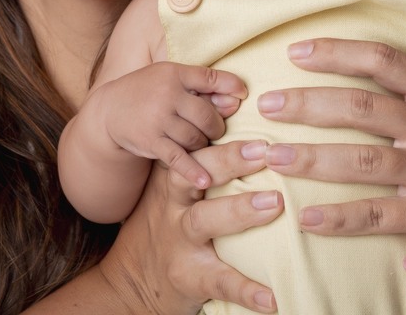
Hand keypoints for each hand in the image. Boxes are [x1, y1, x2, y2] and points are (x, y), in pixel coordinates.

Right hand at [98, 140, 281, 314]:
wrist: (129, 282)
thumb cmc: (168, 225)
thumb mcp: (175, 193)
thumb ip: (203, 166)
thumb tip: (256, 136)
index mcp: (174, 181)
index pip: (193, 148)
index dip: (216, 130)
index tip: (244, 109)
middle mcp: (173, 206)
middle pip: (195, 175)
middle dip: (228, 160)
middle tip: (265, 151)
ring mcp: (179, 242)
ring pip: (204, 220)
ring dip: (239, 210)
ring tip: (275, 204)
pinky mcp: (189, 278)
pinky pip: (218, 281)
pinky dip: (246, 290)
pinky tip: (272, 298)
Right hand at [101, 62, 246, 189]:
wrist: (109, 111)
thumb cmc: (148, 92)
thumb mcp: (170, 78)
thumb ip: (202, 85)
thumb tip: (237, 99)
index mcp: (173, 74)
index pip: (209, 78)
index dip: (230, 87)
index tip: (243, 96)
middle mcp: (166, 95)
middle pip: (207, 115)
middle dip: (215, 126)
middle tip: (213, 130)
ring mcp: (158, 119)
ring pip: (196, 137)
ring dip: (203, 144)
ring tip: (199, 142)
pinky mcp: (151, 142)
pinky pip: (178, 158)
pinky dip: (193, 170)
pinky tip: (206, 181)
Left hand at [256, 38, 405, 240]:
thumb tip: (355, 40)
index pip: (382, 60)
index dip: (335, 52)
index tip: (292, 53)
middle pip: (361, 107)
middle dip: (307, 104)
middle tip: (266, 105)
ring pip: (362, 160)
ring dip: (310, 158)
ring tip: (271, 156)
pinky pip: (376, 215)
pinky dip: (338, 218)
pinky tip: (305, 216)